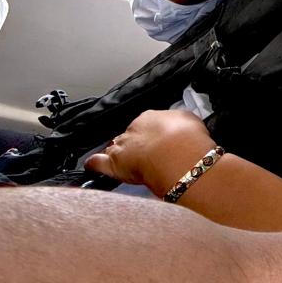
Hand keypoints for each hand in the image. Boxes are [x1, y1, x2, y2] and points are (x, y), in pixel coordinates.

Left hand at [85, 109, 214, 195]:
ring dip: (116, 152)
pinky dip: (93, 164)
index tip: (158, 140)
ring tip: (122, 160)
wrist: (178, 156)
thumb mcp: (190, 120)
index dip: (152, 133)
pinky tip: (91, 165)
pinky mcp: (112, 165)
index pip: (146, 123)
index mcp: (150, 116)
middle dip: (134, 143)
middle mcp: (132, 129)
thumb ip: (179, 121)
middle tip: (146, 153)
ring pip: (113, 147)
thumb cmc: (188, 139)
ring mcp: (121, 146)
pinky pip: (97, 163)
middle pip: (129, 136)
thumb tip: (178, 122)